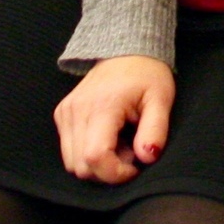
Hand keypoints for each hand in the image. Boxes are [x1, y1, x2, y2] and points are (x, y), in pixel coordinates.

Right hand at [54, 55, 174, 183]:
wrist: (126, 50)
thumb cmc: (147, 74)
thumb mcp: (161, 99)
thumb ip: (155, 130)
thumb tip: (147, 158)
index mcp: (102, 106)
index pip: (95, 157)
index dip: (115, 173)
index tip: (136, 166)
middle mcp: (76, 110)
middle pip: (81, 166)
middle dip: (108, 170)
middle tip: (131, 150)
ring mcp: (66, 113)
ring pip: (72, 163)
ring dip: (97, 163)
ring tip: (120, 142)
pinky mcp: (62, 115)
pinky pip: (69, 151)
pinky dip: (87, 153)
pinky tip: (108, 137)